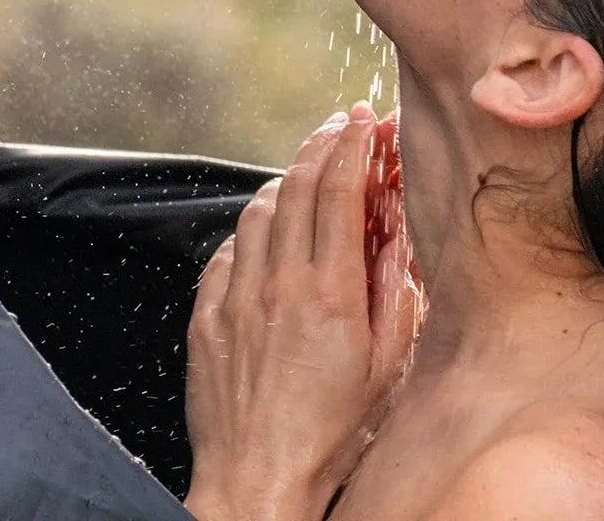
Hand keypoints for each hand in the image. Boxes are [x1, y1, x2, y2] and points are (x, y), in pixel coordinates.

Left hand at [184, 105, 421, 520]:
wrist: (258, 481)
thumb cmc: (330, 438)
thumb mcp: (386, 369)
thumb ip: (395, 296)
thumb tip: (397, 238)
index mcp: (330, 294)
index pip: (338, 190)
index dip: (351, 145)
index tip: (362, 121)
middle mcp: (277, 285)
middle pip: (295, 185)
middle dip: (319, 145)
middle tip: (336, 127)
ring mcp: (236, 298)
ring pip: (257, 210)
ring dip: (283, 180)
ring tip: (304, 173)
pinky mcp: (206, 317)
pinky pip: (226, 250)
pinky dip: (250, 228)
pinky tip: (265, 231)